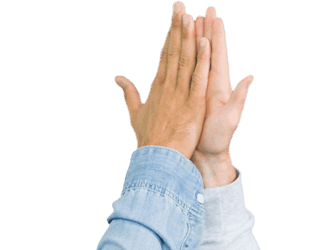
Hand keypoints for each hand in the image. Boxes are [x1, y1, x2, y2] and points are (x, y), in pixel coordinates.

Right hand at [116, 2, 210, 157]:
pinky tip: (205, 42)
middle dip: (177, 28)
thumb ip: (129, 93)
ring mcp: (181, 94)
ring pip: (186, 60)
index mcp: (157, 87)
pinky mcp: (193, 104)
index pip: (165, 56)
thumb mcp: (135, 113)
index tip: (174, 19)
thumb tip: (118, 77)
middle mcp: (168, 87)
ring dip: (188, 37)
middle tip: (179, 5)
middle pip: (174, 52)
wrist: (156, 160)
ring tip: (191, 16)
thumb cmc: (148, 140)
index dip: (170, 36)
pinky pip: (198, 78)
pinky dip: (202, 60)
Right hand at [192, 6, 253, 186]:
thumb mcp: (231, 119)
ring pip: (195, 59)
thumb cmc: (219, 140)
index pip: (218, 54)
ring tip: (190, 21)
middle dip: (204, 29)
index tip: (215, 16)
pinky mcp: (189, 97)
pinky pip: (185, 73)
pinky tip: (179, 50)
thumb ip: (239, 98)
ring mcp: (198, 90)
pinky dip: (183, 59)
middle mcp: (209, 84)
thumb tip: (249, 78)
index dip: (217, 34)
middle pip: (207, 51)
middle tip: (202, 10)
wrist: (205, 156)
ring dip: (193, 39)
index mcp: (219, 86)